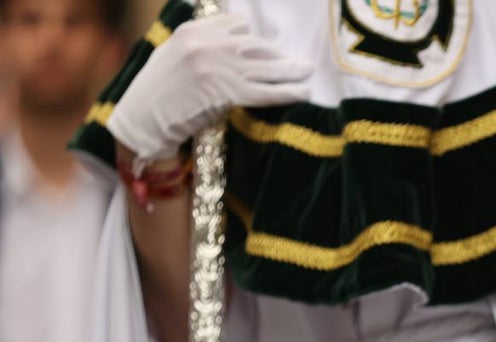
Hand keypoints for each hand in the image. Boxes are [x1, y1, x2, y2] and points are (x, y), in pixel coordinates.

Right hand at [107, 13, 311, 160]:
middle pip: (255, 44)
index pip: (237, 25)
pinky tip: (303, 93)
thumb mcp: (172, 53)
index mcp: (194, 31)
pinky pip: (266, 91)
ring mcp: (220, 69)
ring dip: (291, 70)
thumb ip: (200, 43)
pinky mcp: (228, 94)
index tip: (265, 49)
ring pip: (266, 67)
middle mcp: (209, 45)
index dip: (254, 38)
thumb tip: (230, 41)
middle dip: (277, 55)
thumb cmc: (157, 91)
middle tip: (296, 62)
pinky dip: (287, 92)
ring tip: (307, 72)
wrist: (144, 119)